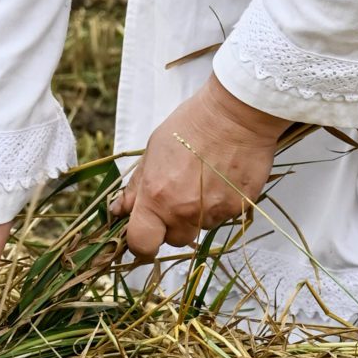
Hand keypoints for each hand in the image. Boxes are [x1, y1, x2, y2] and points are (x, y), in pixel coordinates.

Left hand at [116, 74, 288, 259]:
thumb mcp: (153, 150)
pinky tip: (222, 178)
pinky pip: (224, 217)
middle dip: (172, 224)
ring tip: (204, 179)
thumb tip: (119, 210)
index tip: (145, 233)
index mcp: (157, 197)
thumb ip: (136, 187)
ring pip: (200, 227)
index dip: (140, 242)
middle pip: (174, 239)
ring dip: (198, 213)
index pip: (142, 243)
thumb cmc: (191, 125)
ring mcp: (214, 212)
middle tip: (179, 194)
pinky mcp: (238, 209)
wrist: (235, 114)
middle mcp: (184, 211)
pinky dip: (221, 204)